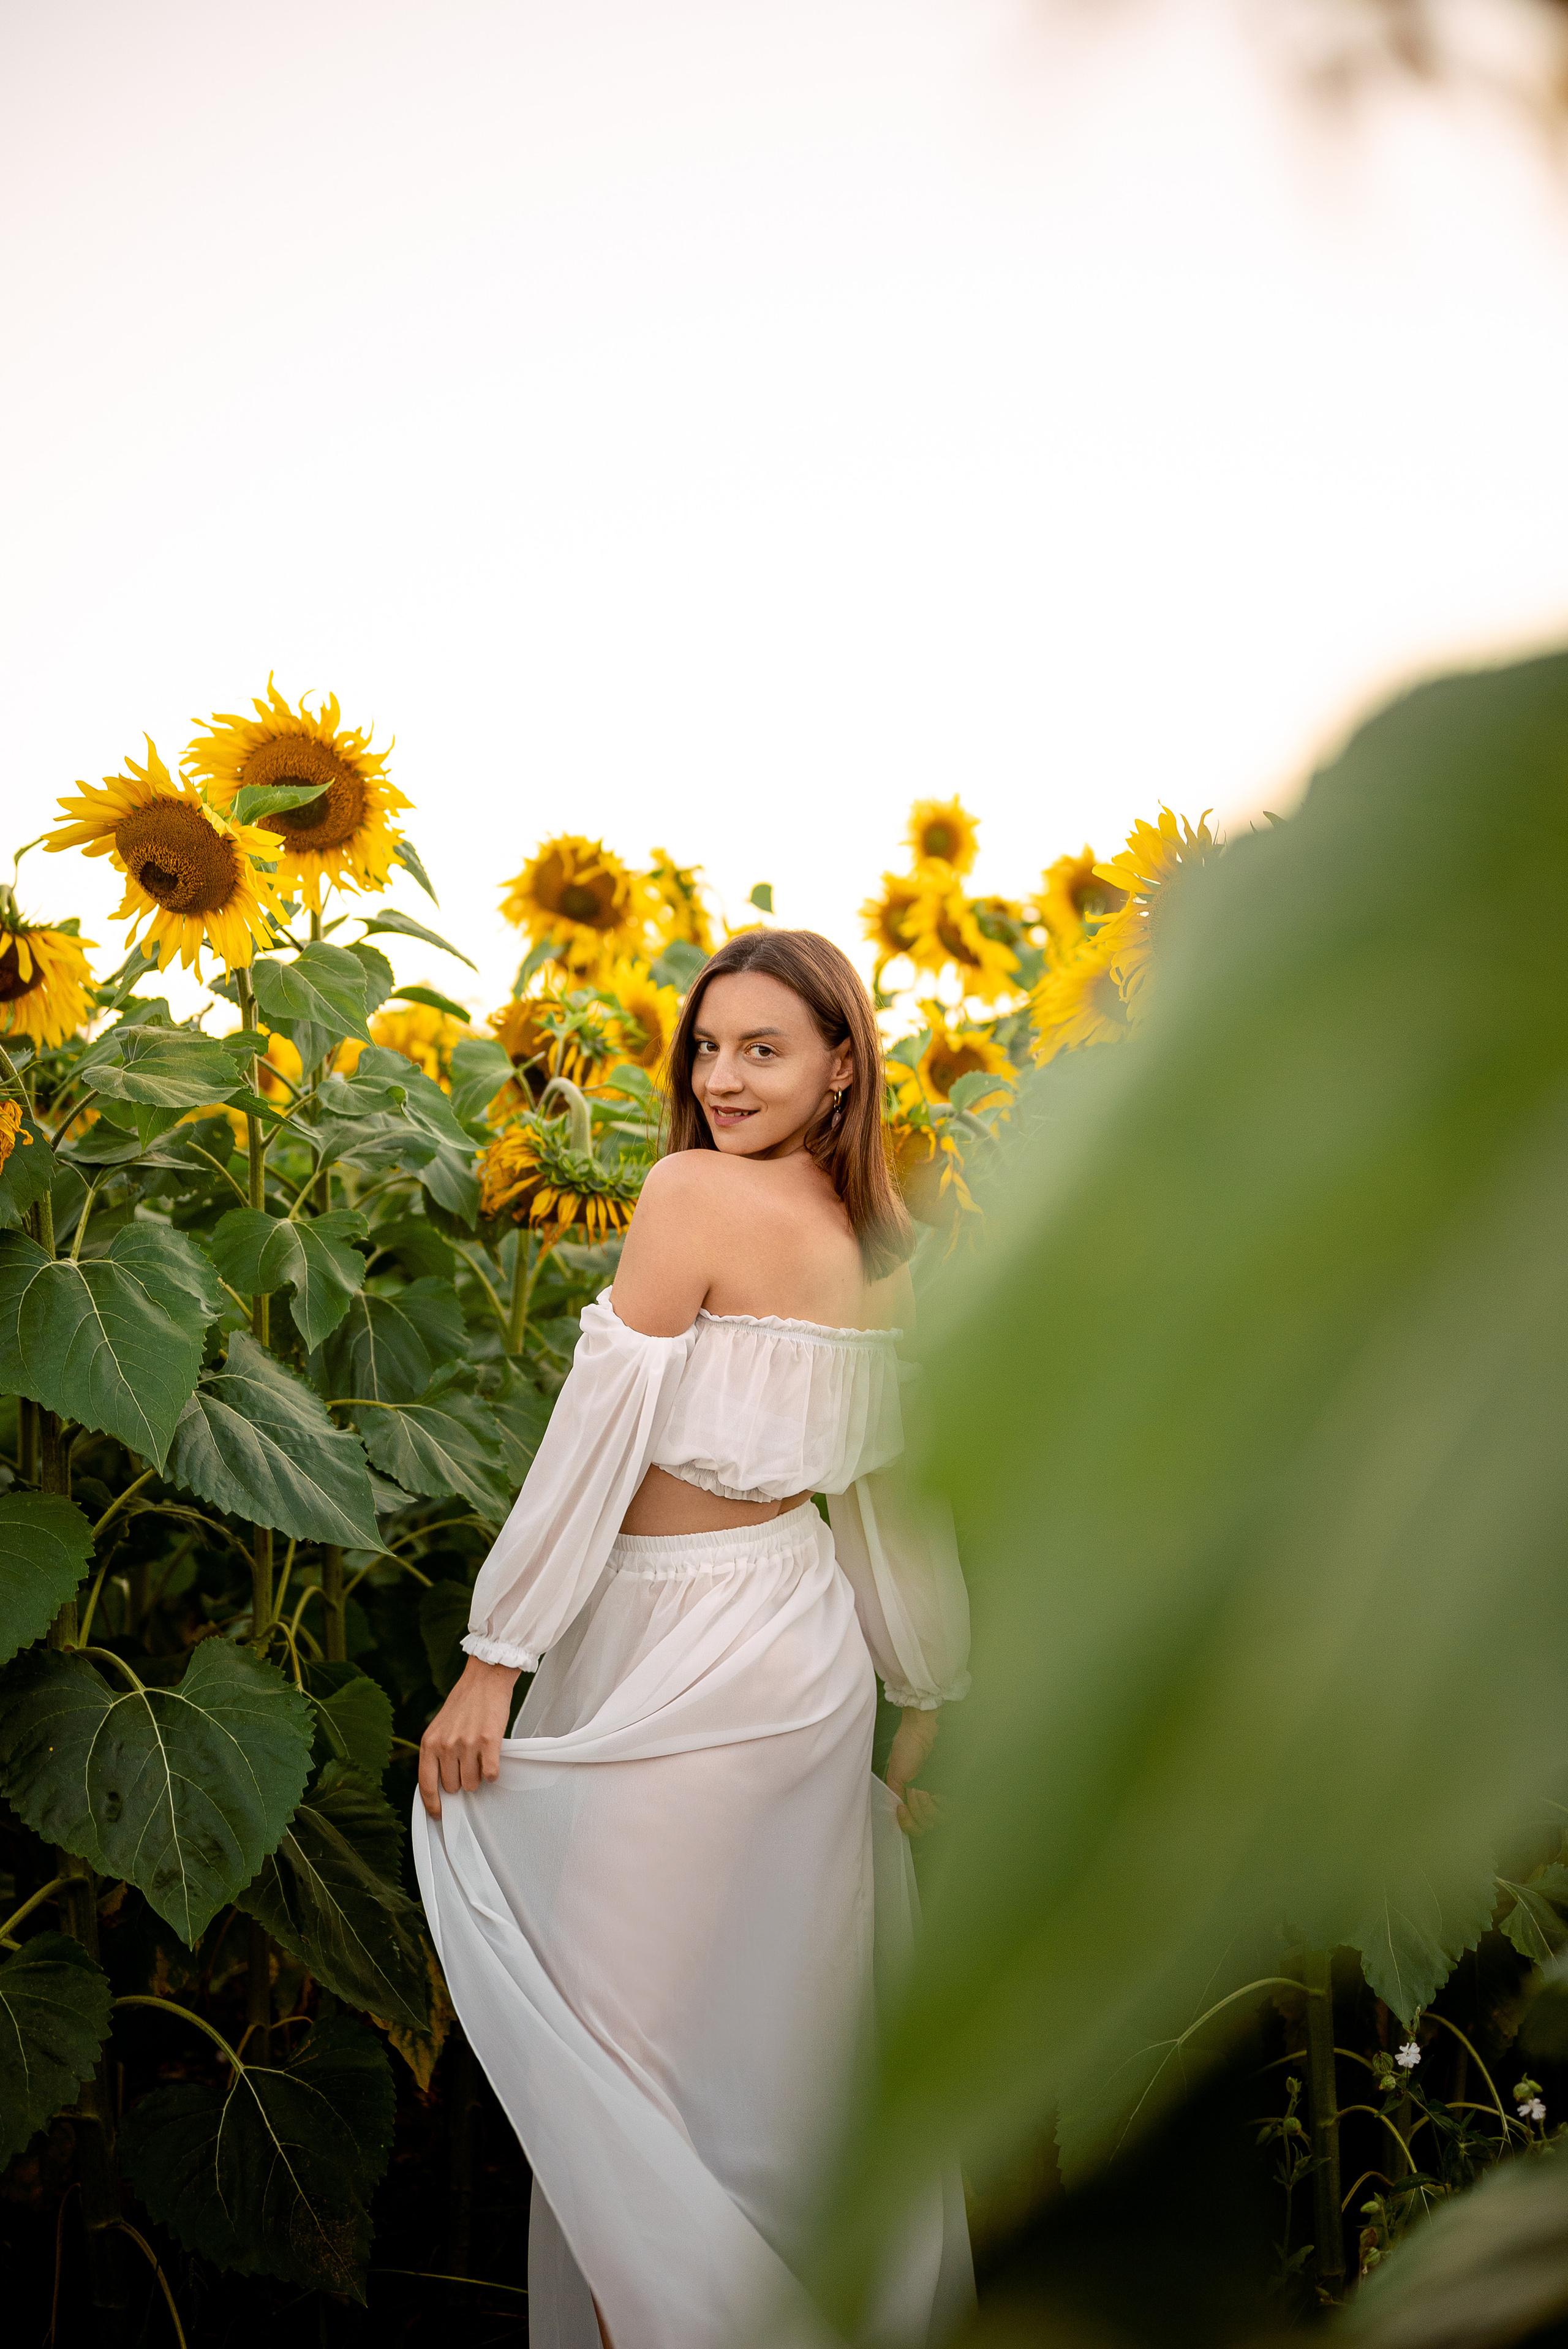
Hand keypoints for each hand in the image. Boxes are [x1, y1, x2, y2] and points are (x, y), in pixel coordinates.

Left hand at [418, 1655, 520, 1819]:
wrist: (485, 1679)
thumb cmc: (463, 1704)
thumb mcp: (439, 1728)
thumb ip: (437, 1754)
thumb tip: (441, 1785)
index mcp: (429, 1743)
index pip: (426, 1784)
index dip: (432, 1804)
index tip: (438, 1815)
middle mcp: (446, 1745)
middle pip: (452, 1787)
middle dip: (460, 1781)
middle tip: (468, 1765)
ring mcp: (467, 1744)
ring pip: (472, 1783)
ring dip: (477, 1777)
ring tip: (479, 1758)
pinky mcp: (489, 1741)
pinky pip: (490, 1774)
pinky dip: (492, 1772)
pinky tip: (491, 1761)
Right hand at [885, 1705, 940, 1833]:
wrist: (921, 1732)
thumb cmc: (907, 1748)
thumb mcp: (894, 1775)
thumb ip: (895, 1796)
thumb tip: (898, 1815)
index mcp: (913, 1800)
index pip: (914, 1827)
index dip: (908, 1824)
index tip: (902, 1810)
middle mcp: (928, 1802)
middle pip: (925, 1827)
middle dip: (916, 1811)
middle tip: (913, 1792)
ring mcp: (941, 1797)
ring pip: (936, 1820)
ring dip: (924, 1807)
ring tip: (921, 1790)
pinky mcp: (952, 1790)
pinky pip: (948, 1810)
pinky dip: (937, 1805)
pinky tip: (932, 1793)